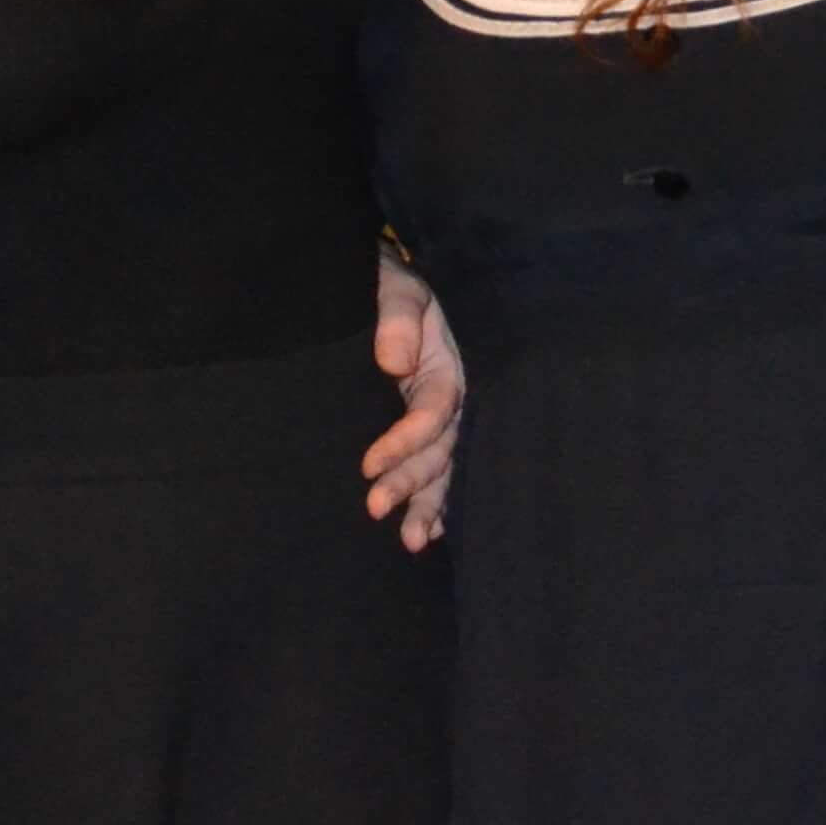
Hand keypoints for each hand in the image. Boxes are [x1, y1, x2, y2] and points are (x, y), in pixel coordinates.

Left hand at [365, 256, 463, 551]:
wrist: (384, 282)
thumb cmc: (390, 282)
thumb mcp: (396, 286)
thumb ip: (396, 317)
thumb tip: (394, 363)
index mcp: (451, 363)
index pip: (433, 411)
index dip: (406, 441)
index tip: (369, 465)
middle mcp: (456, 394)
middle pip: (443, 448)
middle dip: (414, 483)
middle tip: (377, 509)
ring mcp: (445, 413)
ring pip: (445, 465)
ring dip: (429, 503)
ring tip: (412, 542)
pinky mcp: (430, 424)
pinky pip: (441, 464)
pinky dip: (438, 499)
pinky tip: (430, 532)